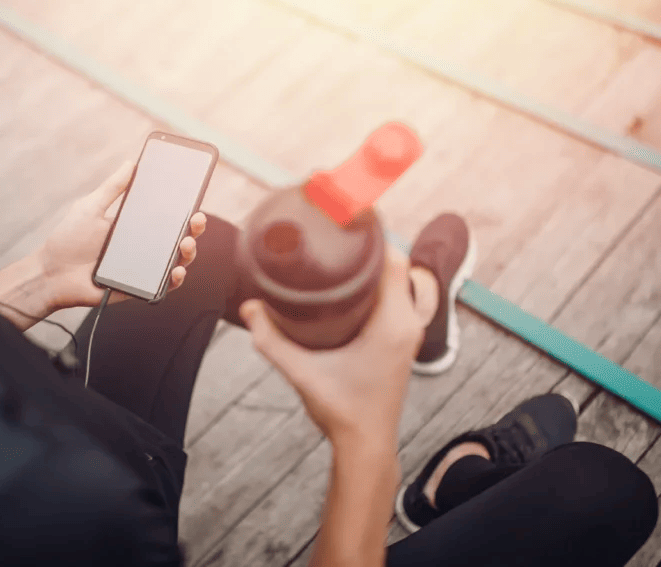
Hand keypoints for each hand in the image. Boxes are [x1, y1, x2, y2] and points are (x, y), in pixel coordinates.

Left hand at [39, 160, 206, 311]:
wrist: (51, 273)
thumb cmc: (68, 240)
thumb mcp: (90, 207)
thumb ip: (112, 188)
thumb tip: (131, 163)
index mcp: (135, 225)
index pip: (167, 215)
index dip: (184, 207)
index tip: (195, 195)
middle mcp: (143, 246)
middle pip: (178, 237)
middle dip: (194, 227)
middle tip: (196, 218)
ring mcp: (143, 267)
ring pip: (176, 260)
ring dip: (188, 252)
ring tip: (185, 243)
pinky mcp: (138, 287)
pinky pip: (163, 286)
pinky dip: (174, 279)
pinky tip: (176, 270)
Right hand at [239, 243, 426, 448]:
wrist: (365, 443)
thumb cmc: (341, 410)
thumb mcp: (301, 371)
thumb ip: (271, 339)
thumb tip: (249, 307)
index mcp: (392, 324)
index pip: (395, 262)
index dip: (377, 235)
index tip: (352, 216)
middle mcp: (408, 324)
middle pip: (404, 265)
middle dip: (376, 245)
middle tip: (344, 234)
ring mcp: (411, 334)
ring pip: (411, 282)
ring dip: (388, 265)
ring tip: (354, 255)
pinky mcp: (405, 341)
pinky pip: (407, 299)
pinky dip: (391, 284)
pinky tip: (362, 283)